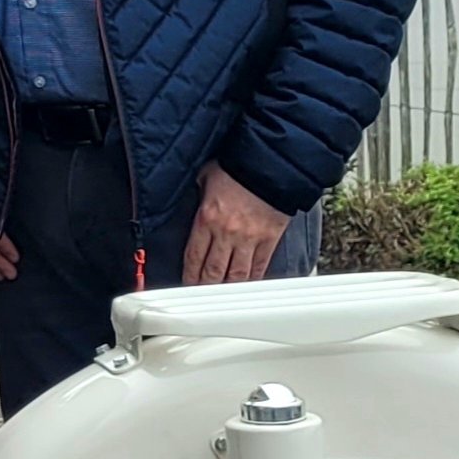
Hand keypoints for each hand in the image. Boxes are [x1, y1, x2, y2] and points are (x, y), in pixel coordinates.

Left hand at [183, 161, 288, 284]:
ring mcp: (249, 238)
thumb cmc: (238, 166)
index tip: (187, 284)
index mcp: (206, 218)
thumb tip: (192, 199)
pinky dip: (253, 279)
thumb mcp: (207, 177)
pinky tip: (248, 286)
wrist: (271, 163)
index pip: (193, 256)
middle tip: (202, 295)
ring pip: (236, 275)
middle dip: (206, 287)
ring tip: (223, 295)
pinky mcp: (269, 239)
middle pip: (213, 272)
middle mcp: (226, 232)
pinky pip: (260, 266)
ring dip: (228, 288)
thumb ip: (199, 194)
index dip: (189, 275)